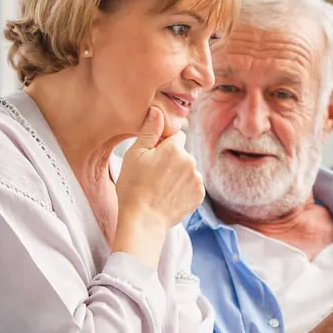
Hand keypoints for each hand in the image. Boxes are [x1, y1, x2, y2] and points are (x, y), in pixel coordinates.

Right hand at [116, 107, 205, 229]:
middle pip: (182, 153)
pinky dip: (183, 188)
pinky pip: (192, 184)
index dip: (163, 144)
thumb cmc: (133, 187)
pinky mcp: (199, 195)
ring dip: (178, 174)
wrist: (143, 220)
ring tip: (160, 187)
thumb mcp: (135, 155)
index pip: (176, 136)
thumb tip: (158, 111)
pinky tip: (169, 195)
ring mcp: (197, 179)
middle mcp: (190, 161)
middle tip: (153, 175)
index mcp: (174, 148)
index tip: (153, 157)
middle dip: (172, 159)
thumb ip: (150, 131)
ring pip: (187, 169)